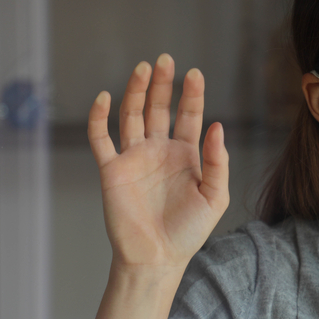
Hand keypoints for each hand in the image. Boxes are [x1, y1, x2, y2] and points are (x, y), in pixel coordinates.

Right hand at [88, 54, 228, 271]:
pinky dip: (100, 117)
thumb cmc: (189, 231)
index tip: (195, 73)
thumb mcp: (215, 196)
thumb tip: (217, 125)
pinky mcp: (112, 170)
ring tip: (143, 68)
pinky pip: (102, 139)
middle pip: (159, 108)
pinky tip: (106, 97)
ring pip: (132, 116)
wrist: (157, 258)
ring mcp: (135, 158)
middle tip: (166, 60)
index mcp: (187, 155)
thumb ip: (218, 162)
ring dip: (136, 91)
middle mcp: (160, 151)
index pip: (189, 116)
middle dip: (163, 84)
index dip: (192, 94)